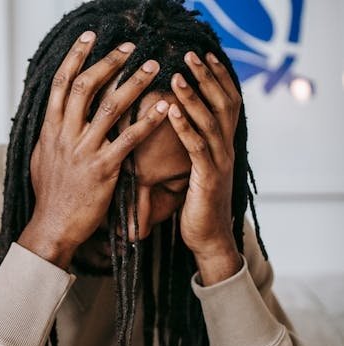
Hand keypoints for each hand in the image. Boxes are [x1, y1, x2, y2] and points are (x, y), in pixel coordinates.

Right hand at [17, 32, 168, 269]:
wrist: (53, 225)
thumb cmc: (50, 193)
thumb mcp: (41, 157)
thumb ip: (50, 133)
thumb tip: (53, 114)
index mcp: (50, 129)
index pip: (60, 84)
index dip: (75, 57)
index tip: (89, 38)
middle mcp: (64, 135)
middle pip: (85, 87)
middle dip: (108, 62)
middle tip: (130, 47)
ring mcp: (83, 151)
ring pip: (110, 108)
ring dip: (133, 83)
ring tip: (152, 66)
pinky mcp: (103, 169)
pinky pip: (129, 139)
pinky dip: (148, 120)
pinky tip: (165, 107)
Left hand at [168, 52, 242, 284]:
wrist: (208, 239)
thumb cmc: (195, 204)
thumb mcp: (193, 170)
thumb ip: (189, 147)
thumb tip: (171, 124)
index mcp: (223, 145)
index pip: (226, 102)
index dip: (217, 78)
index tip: (203, 56)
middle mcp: (226, 149)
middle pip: (222, 104)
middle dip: (206, 78)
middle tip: (191, 55)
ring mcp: (219, 163)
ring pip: (210, 122)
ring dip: (193, 97)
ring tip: (179, 75)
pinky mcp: (207, 178)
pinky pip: (197, 147)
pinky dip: (184, 126)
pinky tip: (171, 111)